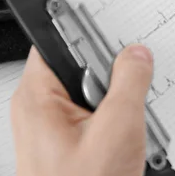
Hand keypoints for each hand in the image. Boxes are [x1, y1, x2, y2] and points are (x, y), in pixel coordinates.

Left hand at [11, 45, 152, 175]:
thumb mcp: (117, 129)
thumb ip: (129, 83)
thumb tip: (136, 55)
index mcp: (38, 98)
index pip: (59, 41)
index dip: (91, 35)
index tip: (119, 39)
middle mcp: (39, 109)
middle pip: (80, 65)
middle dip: (111, 75)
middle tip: (126, 94)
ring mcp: (53, 126)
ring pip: (91, 92)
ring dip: (117, 101)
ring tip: (126, 124)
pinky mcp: (67, 140)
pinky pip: (94, 114)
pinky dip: (113, 120)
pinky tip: (124, 137)